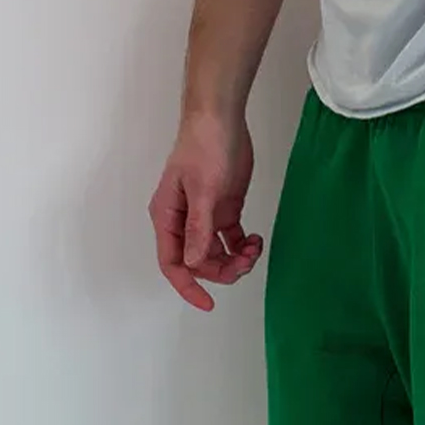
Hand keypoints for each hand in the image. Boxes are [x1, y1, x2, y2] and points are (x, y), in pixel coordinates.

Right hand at [149, 112, 263, 312]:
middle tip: (246, 260)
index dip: (188, 287)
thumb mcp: (202, 191)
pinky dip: (244, 247)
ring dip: (237, 260)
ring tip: (254, 248)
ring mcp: (204, 218)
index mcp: (168, 218)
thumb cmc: (203, 148)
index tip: (208, 304)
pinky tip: (256, 241)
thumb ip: (199, 229)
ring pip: (217, 255)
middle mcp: (183, 222)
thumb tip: (194, 262)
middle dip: (223, 270)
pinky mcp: (223, 210)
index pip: (172, 263)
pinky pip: (231, 241)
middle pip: (199, 263)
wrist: (221, 119)